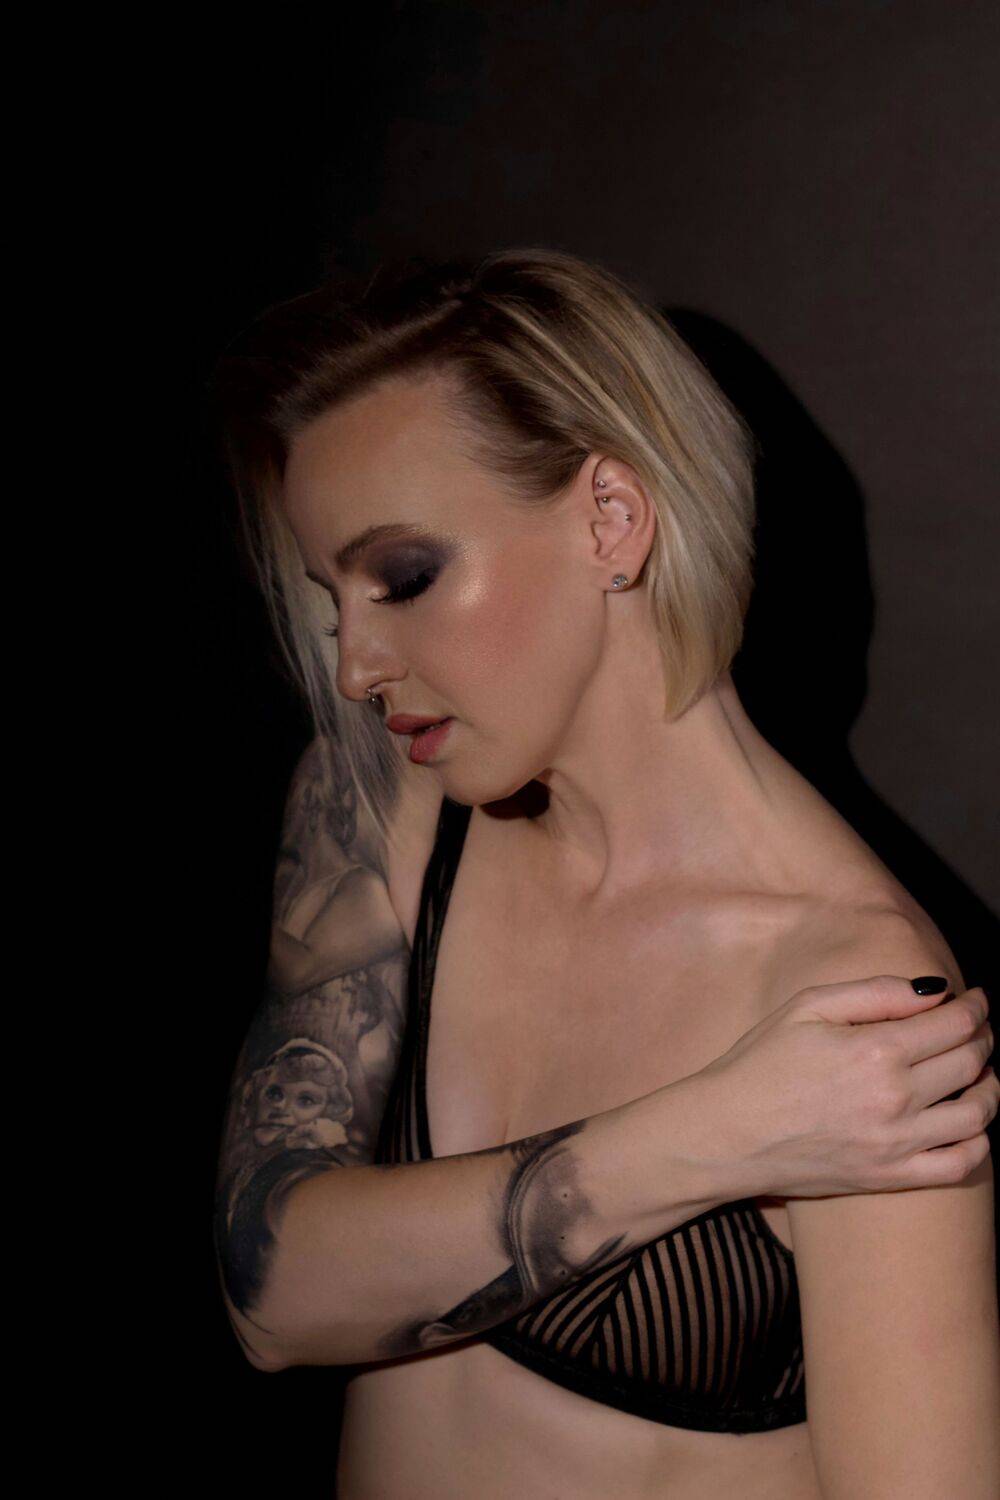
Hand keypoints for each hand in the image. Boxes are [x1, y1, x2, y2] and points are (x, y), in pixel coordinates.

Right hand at [694, 978, 995, 1197]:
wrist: (726, 1133)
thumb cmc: (760, 1063)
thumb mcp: (807, 1007)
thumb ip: (875, 992)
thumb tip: (935, 989)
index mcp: (875, 1050)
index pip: (954, 1024)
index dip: (975, 1007)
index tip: (977, 1000)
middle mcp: (895, 1099)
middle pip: (970, 1063)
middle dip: (983, 1039)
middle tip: (978, 1029)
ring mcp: (896, 1144)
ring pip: (977, 1114)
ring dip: (991, 1087)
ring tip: (982, 1073)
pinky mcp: (890, 1177)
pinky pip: (959, 1164)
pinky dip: (979, 1141)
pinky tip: (969, 1122)